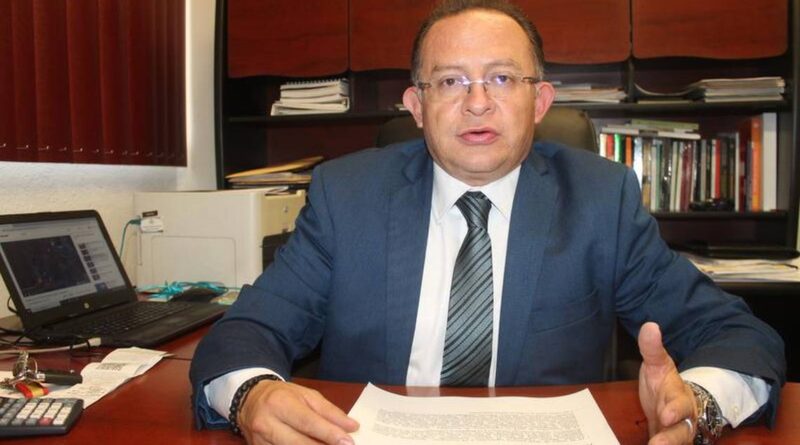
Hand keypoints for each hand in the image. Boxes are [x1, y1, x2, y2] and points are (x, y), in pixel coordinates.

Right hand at [238, 380, 358, 444]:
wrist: (249, 400)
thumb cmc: (282, 396)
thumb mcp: (307, 395)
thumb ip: (329, 411)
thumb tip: (351, 427)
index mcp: (280, 403)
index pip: (308, 422)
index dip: (329, 434)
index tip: (348, 442)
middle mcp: (266, 423)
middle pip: (299, 443)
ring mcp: (260, 441)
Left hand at [637, 322, 697, 444]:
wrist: (674, 405)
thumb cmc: (664, 385)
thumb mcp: (657, 365)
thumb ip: (652, 349)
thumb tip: (650, 326)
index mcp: (678, 398)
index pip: (679, 404)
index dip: (674, 410)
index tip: (666, 414)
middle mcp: (682, 420)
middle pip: (682, 432)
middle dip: (671, 438)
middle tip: (658, 444)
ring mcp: (676, 434)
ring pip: (677, 442)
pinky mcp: (668, 442)